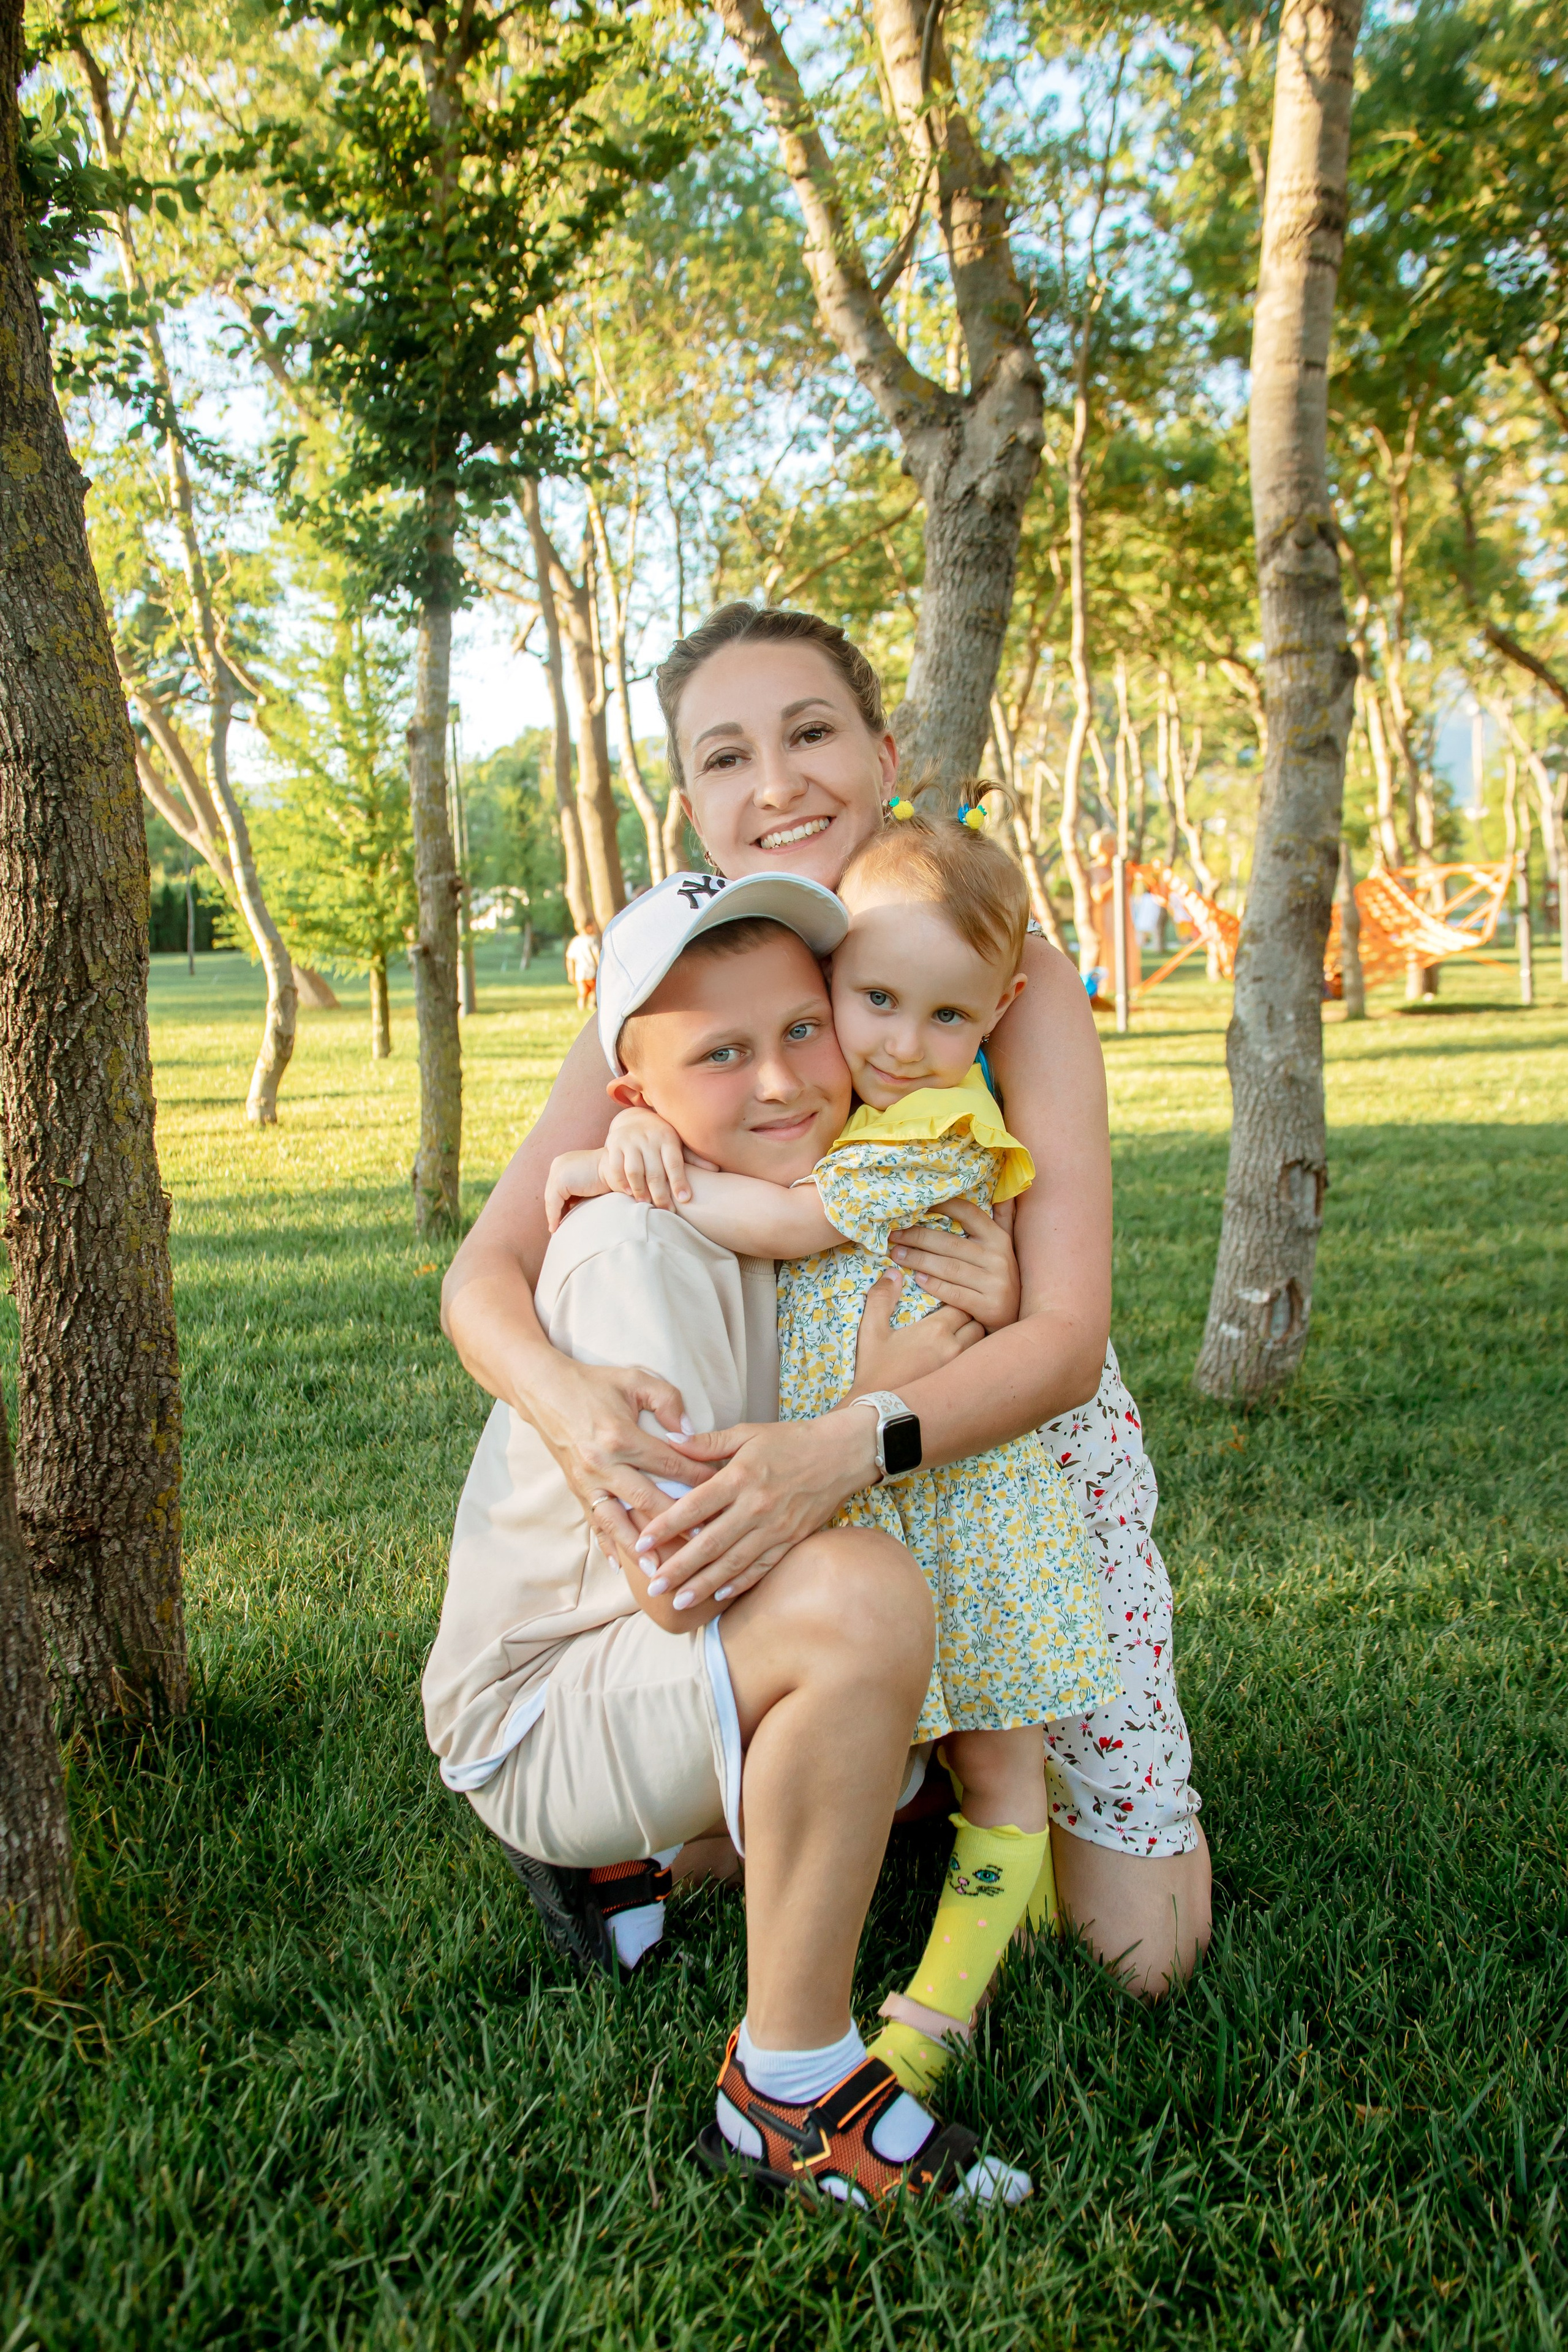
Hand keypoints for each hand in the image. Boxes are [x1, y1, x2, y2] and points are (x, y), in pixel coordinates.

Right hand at [515, 1347, 716, 1572]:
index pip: (670, 1465)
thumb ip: (667, 1401)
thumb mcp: (635, 1379)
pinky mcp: (575, 1489)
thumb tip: (690, 1432)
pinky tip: (620, 1566)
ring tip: (661, 1571)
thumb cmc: (594, 1383)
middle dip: (677, 1524)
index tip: (722, 1493)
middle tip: (705, 1543)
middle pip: (646, 1501)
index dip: (698, 1479)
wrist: (543, 1390)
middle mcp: (601, 1464)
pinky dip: (606, 1545)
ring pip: (617, 1522)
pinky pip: (593, 1523)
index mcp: (620, 1436)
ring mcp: (586, 1481)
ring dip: (640, 1549)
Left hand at [545, 1150, 609, 1231]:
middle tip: (555, 1227)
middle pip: (552, 1192)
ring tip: (556, 1229)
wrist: (622, 1172)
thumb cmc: (613, 1179)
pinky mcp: (560, 1179)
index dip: (558, 1204)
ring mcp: (559, 1170)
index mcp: (568, 1161)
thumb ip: (580, 1192)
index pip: (558, 1187)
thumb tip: (570, 1208)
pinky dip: (554, 1216)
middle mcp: (560, 1163)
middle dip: (554, 1210)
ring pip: (551, 1198)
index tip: (560, 1218)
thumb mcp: (591, 1185)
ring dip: (553, 1215)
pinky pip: (553, 1202)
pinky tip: (556, 1227)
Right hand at [602, 1107, 691, 1208]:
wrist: (632, 1118)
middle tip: (667, 1211)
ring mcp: (629, 1141)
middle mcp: (648, 1138)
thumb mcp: (677, 1142)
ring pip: (634, 1171)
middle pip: (654, 1172)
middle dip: (661, 1195)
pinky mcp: (614, 1145)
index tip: (684, 1199)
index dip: (679, 1181)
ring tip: (647, 1204)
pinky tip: (629, 1193)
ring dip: (640, 1191)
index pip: (674, 1162)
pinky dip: (621, 1182)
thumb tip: (717, 1170)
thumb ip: (693, 1158)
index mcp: (667, 1137)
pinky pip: (616, 1167)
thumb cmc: (660, 1136)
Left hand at [630, 1407, 879, 1613]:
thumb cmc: (792, 1440)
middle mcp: (757, 1506)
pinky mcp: (792, 1540)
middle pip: (710, 1543)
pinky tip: (721, 1595)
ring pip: (734, 1562)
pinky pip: (763, 1567)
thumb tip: (669, 1441)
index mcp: (741, 1477)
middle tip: (653, 1587)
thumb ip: (707, 1442)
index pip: (695, 1506)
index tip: (641, 1543)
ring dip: (705, 1584)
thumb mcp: (748, 1432)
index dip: (665, 1526)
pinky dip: (741, 1582)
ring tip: (680, 1601)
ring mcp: (776, 1527)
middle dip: (679, 1568)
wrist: (843, 1453)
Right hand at [852, 1266, 984, 1391]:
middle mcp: (954, 1348)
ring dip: (974, 1337)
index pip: (962, 1304)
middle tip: (956, 1317)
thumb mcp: (871, 1330)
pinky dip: (974, 1357)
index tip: (946, 1303)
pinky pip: (976, 1364)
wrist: (879, 1410)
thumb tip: (893, 1273)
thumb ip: (881, 1297)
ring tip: (961, 1336)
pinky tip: (962, 1359)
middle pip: (977, 1323)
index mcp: (935, 1330)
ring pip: (981, 1344)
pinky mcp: (960, 1385)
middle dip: (970, 1317)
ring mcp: (959, 1368)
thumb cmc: (874, 1369)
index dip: (956, 1301)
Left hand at [888, 1197, 1020, 1331]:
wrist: (1015, 1318)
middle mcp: (998, 1257)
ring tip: (896, 1255)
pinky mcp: (988, 1306)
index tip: (915, 1204)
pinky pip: (953, 1293)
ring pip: (948, 1267)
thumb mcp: (1006, 1246)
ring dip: (918, 1260)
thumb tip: (1003, 1192)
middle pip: (949, 1242)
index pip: (968, 1213)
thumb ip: (1003, 1218)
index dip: (942, 1205)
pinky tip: (916, 1278)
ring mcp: (994, 1282)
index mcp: (998, 1238)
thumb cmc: (999, 1277)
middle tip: (893, 1236)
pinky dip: (933, 1285)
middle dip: (917, 1237)